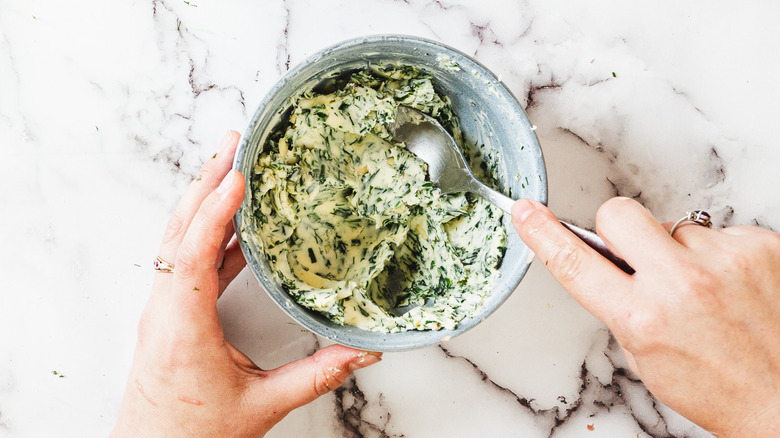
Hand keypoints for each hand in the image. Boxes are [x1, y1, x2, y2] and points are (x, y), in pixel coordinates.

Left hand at [112, 131, 381, 437]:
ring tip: (231, 165)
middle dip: (206, 180)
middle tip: (232, 143)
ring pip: (178, 239)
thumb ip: (317, 375)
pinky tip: (232, 219)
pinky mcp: (169, 315)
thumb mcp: (263, 404)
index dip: (217, 211)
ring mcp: (162, 310)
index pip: (195, 253)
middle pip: (181, 229)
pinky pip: (186, 259)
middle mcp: (165, 310)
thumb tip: (363, 351)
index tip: (238, 176)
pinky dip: (207, 229)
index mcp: (182, 326)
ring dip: (203, 198)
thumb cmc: (194, 435)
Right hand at [511, 197, 779, 436]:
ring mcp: (724, 259)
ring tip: (706, 290)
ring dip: (680, 251)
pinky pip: (718, 232)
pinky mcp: (760, 245)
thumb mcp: (646, 357)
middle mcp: (681, 283)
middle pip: (619, 214)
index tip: (526, 213)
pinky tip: (734, 286)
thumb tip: (605, 262)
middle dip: (619, 231)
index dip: (543, 233)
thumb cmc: (719, 389)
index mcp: (643, 317)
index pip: (575, 262)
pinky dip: (719, 255)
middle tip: (639, 257)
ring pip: (674, 226)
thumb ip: (620, 305)